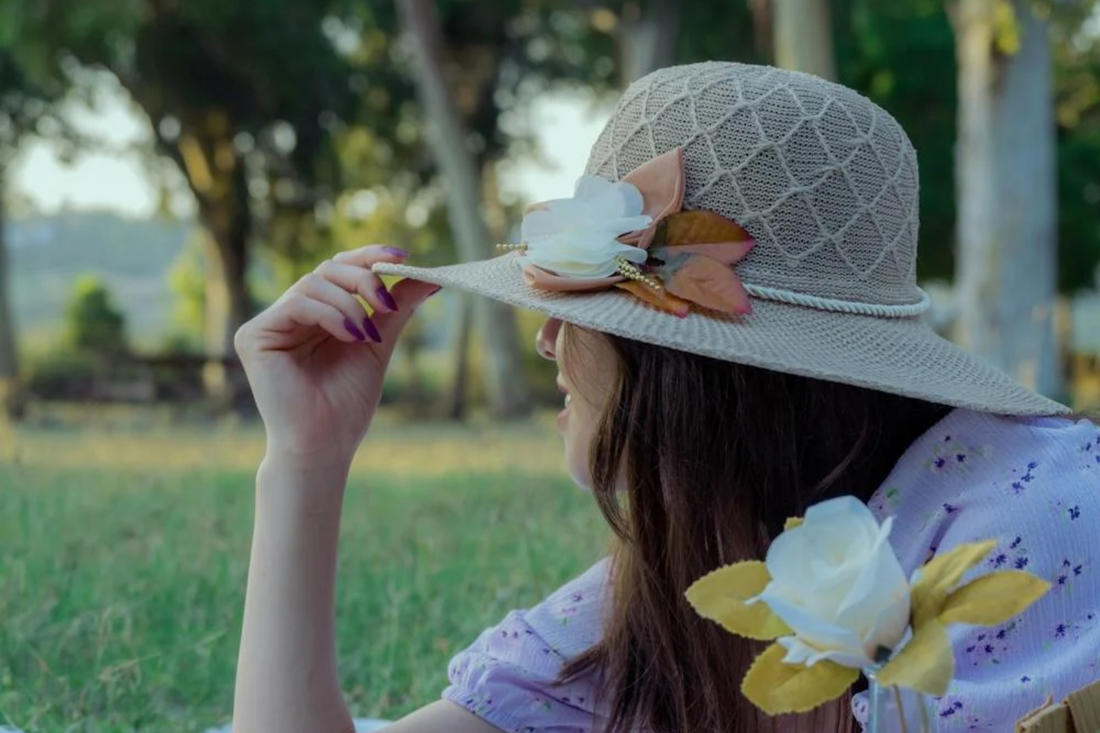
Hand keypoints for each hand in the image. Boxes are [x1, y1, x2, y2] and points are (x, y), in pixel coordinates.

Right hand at [234, 245, 439, 466]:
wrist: (325, 444)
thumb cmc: (346, 403)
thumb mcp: (378, 345)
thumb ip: (396, 309)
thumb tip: (429, 276)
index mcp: (317, 313)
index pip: (339, 269)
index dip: (368, 256)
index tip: (402, 256)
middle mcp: (290, 314)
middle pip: (327, 269)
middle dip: (363, 280)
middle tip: (387, 305)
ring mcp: (269, 323)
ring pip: (313, 283)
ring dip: (349, 304)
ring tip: (367, 335)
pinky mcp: (253, 336)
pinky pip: (296, 304)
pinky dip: (329, 314)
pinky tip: (349, 336)